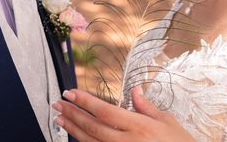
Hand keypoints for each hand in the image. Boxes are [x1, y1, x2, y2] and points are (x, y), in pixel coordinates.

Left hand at [52, 86, 193, 141]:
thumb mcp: (167, 122)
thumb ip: (147, 106)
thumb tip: (135, 89)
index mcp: (139, 126)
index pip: (105, 111)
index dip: (85, 102)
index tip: (70, 93)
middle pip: (93, 127)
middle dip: (73, 114)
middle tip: (58, 104)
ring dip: (73, 130)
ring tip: (60, 119)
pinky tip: (76, 138)